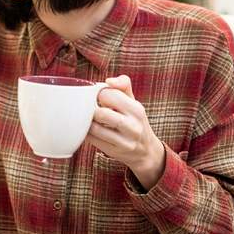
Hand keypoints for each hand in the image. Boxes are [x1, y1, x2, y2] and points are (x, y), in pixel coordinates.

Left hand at [86, 75, 165, 189]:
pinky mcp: (113, 152)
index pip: (110, 95)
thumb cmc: (134, 120)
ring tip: (90, 118)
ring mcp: (124, 142)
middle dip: (92, 109)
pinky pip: (92, 140)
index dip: (99, 94)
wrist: (146, 151)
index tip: (99, 98)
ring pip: (95, 128)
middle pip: (102, 113)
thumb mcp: (133, 102)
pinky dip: (87, 132)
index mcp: (137, 110)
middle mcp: (133, 126)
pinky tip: (90, 129)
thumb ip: (123, 85)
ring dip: (88, 122)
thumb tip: (109, 81)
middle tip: (92, 109)